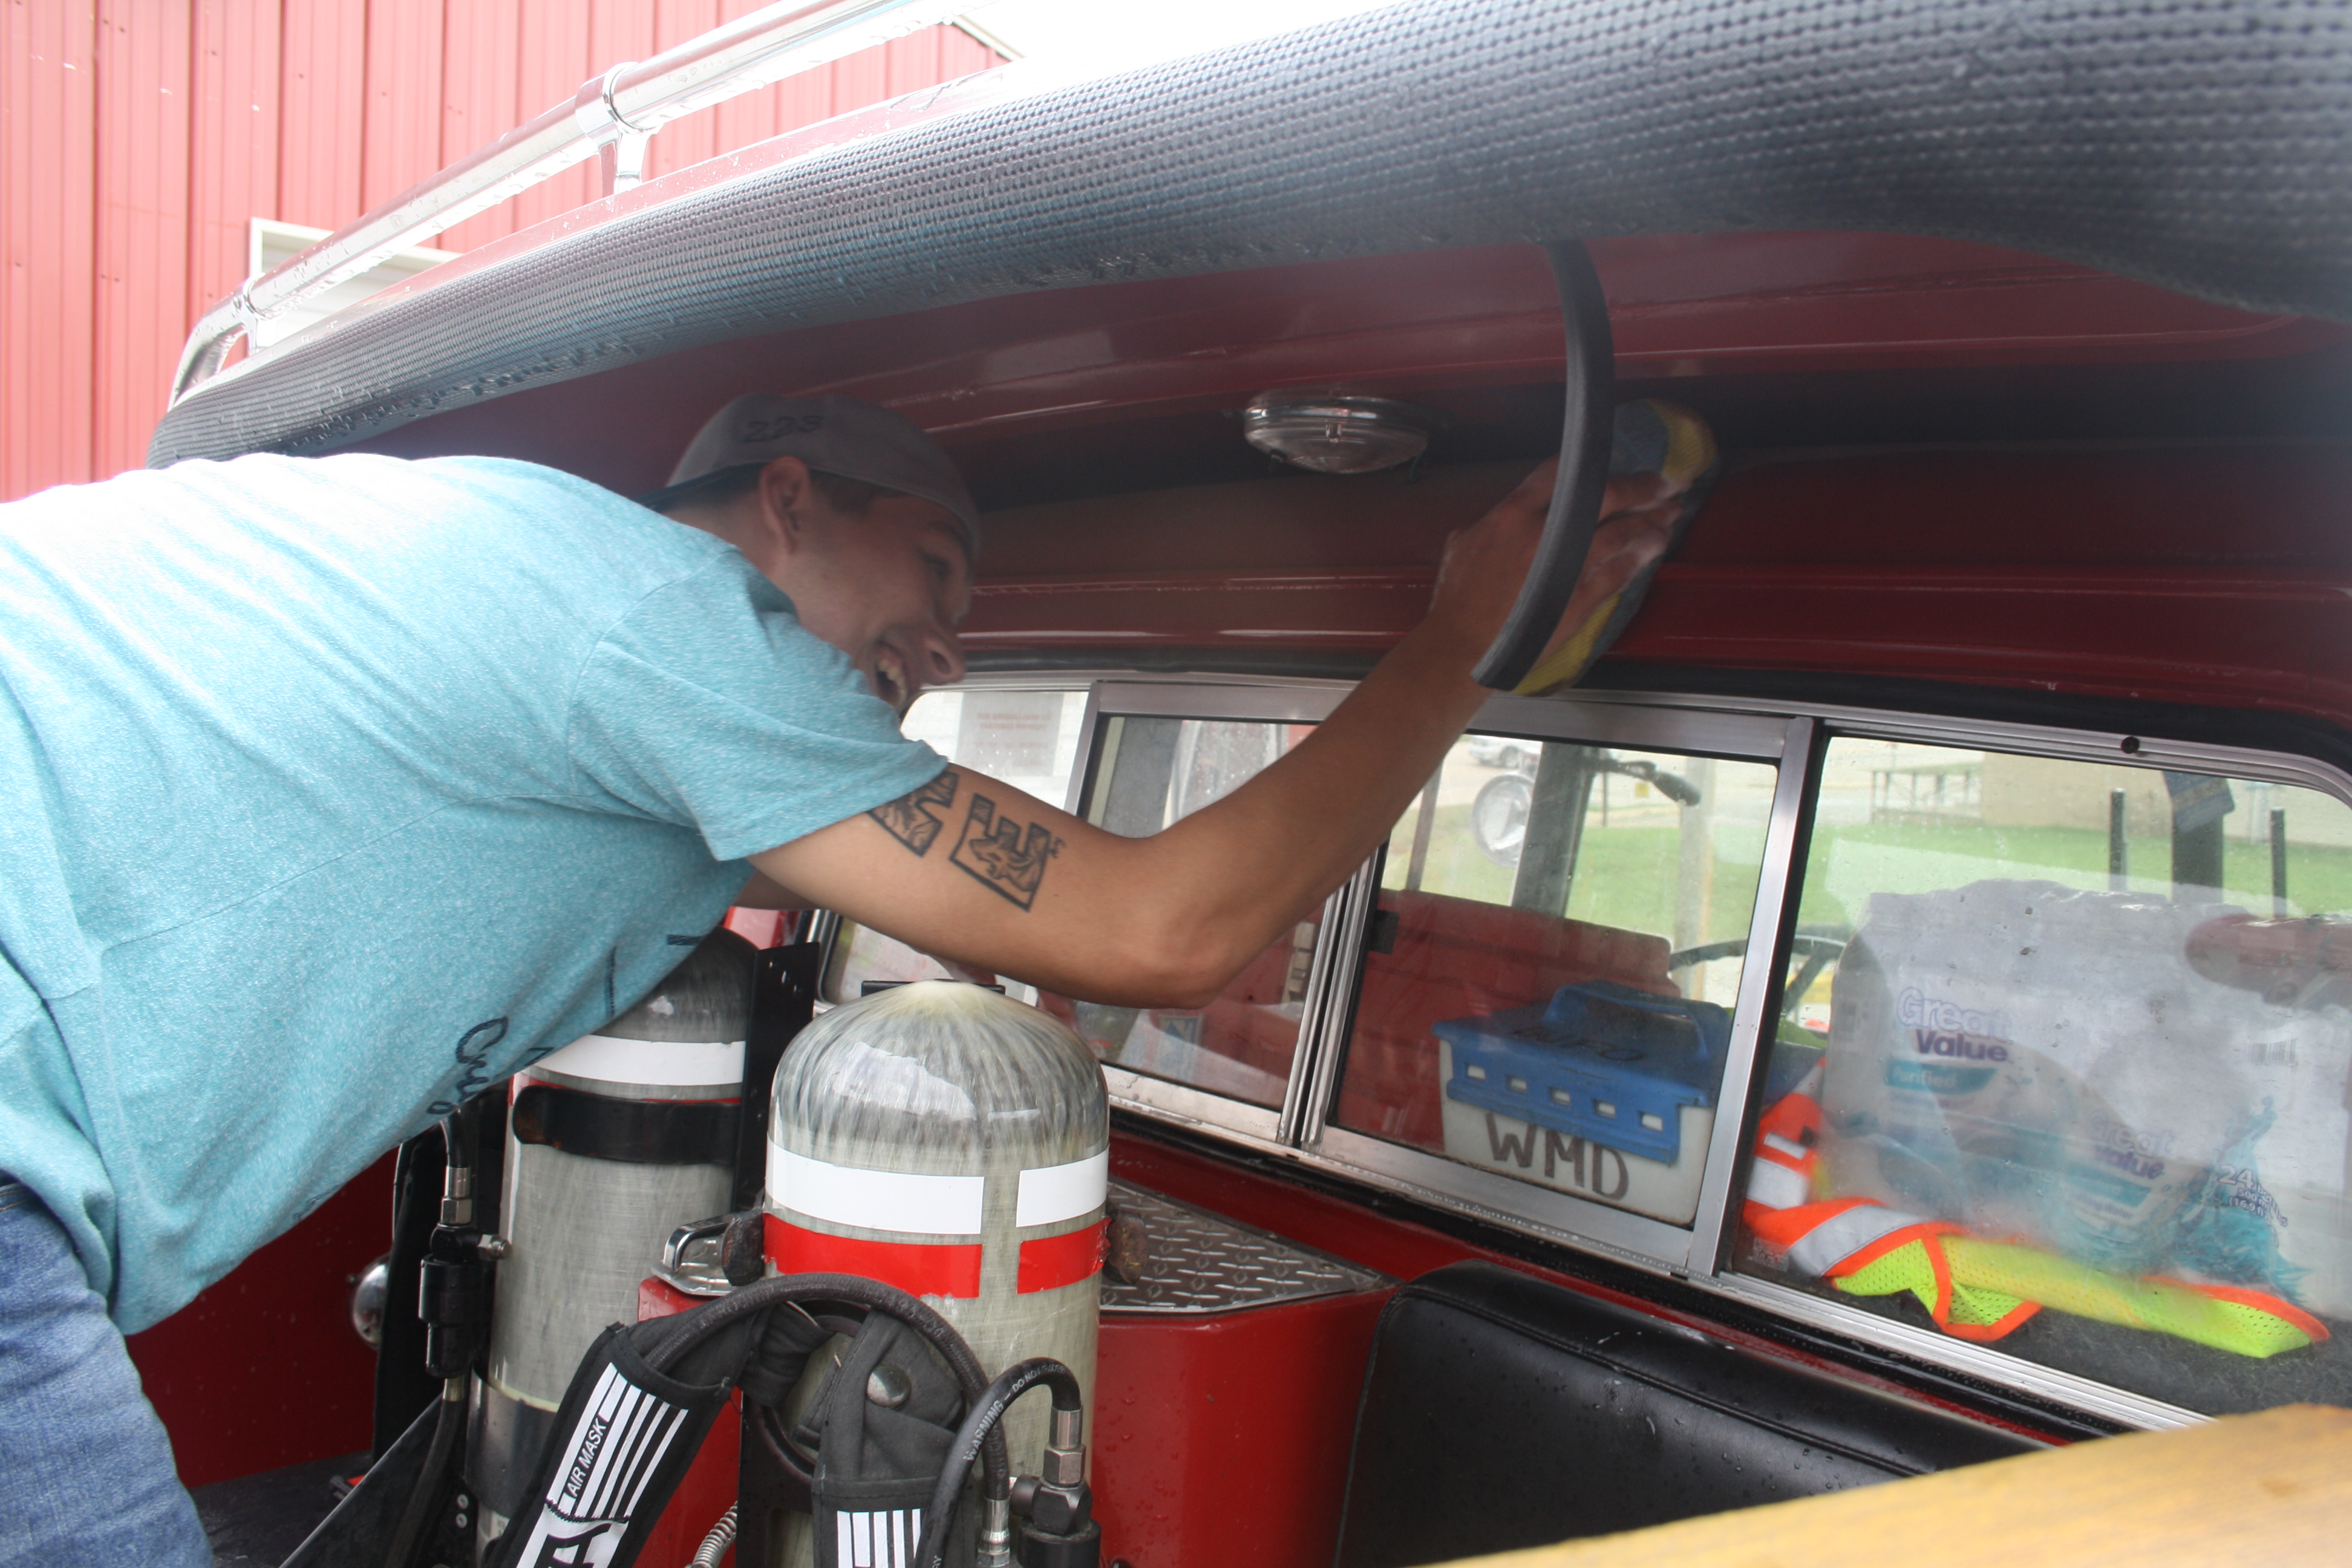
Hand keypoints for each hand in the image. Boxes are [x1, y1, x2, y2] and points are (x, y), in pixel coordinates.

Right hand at [1425, 460, 1685, 660]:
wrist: (1461, 647)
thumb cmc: (1458, 601)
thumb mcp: (1464, 544)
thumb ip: (1496, 521)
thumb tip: (1517, 512)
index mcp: (1511, 514)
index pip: (1562, 473)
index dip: (1597, 466)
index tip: (1616, 465)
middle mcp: (1542, 535)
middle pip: (1604, 497)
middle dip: (1641, 488)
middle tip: (1665, 485)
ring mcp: (1564, 569)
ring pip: (1620, 536)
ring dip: (1650, 525)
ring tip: (1669, 519)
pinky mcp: (1577, 601)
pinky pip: (1616, 575)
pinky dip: (1637, 561)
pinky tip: (1652, 552)